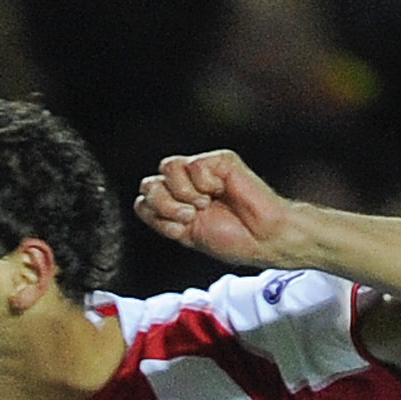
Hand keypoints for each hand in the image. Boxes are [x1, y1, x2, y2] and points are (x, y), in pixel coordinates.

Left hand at [135, 150, 298, 269]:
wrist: (261, 238)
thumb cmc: (231, 239)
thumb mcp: (184, 235)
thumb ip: (161, 217)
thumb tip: (140, 199)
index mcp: (176, 203)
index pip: (143, 199)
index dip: (156, 215)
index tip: (180, 229)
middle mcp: (186, 184)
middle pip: (150, 183)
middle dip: (165, 205)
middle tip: (191, 216)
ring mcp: (202, 170)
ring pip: (168, 167)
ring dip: (183, 192)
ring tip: (205, 203)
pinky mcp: (220, 160)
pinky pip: (195, 164)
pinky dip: (206, 183)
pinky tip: (221, 190)